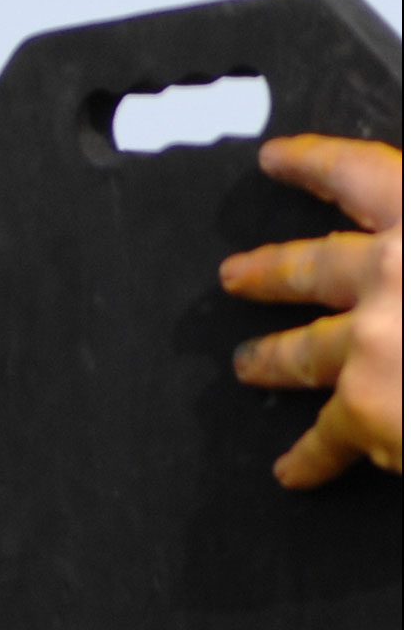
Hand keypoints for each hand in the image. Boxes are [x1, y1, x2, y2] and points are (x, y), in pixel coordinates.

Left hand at [222, 133, 402, 486]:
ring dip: (271, 358)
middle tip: (236, 275)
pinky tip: (293, 470)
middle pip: (316, 266)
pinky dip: (310, 458)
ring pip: (303, 350)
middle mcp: (391, 269)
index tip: (275, 159)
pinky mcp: (365, 405)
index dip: (314, 163)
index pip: (363, 175)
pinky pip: (327, 438)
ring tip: (248, 364)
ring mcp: (371, 339)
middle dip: (272, 271)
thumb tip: (399, 237)